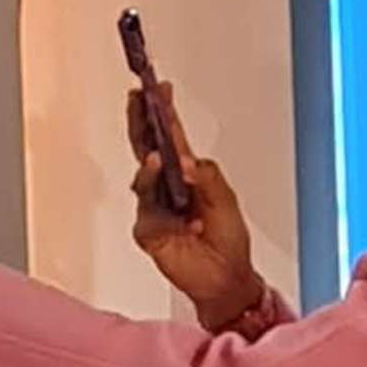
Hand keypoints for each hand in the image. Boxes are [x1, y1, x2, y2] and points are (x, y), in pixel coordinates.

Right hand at [129, 113, 262, 333]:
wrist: (224, 280)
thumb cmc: (228, 242)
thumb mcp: (226, 201)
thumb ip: (207, 177)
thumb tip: (185, 161)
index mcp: (188, 174)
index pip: (171, 136)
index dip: (164, 111)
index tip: (158, 86)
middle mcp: (167, 185)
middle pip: (147, 146)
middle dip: (142, 120)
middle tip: (138, 97)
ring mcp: (154, 206)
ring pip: (142, 173)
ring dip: (148, 158)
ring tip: (157, 151)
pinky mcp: (148, 228)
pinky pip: (143, 205)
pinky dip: (149, 188)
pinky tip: (155, 175)